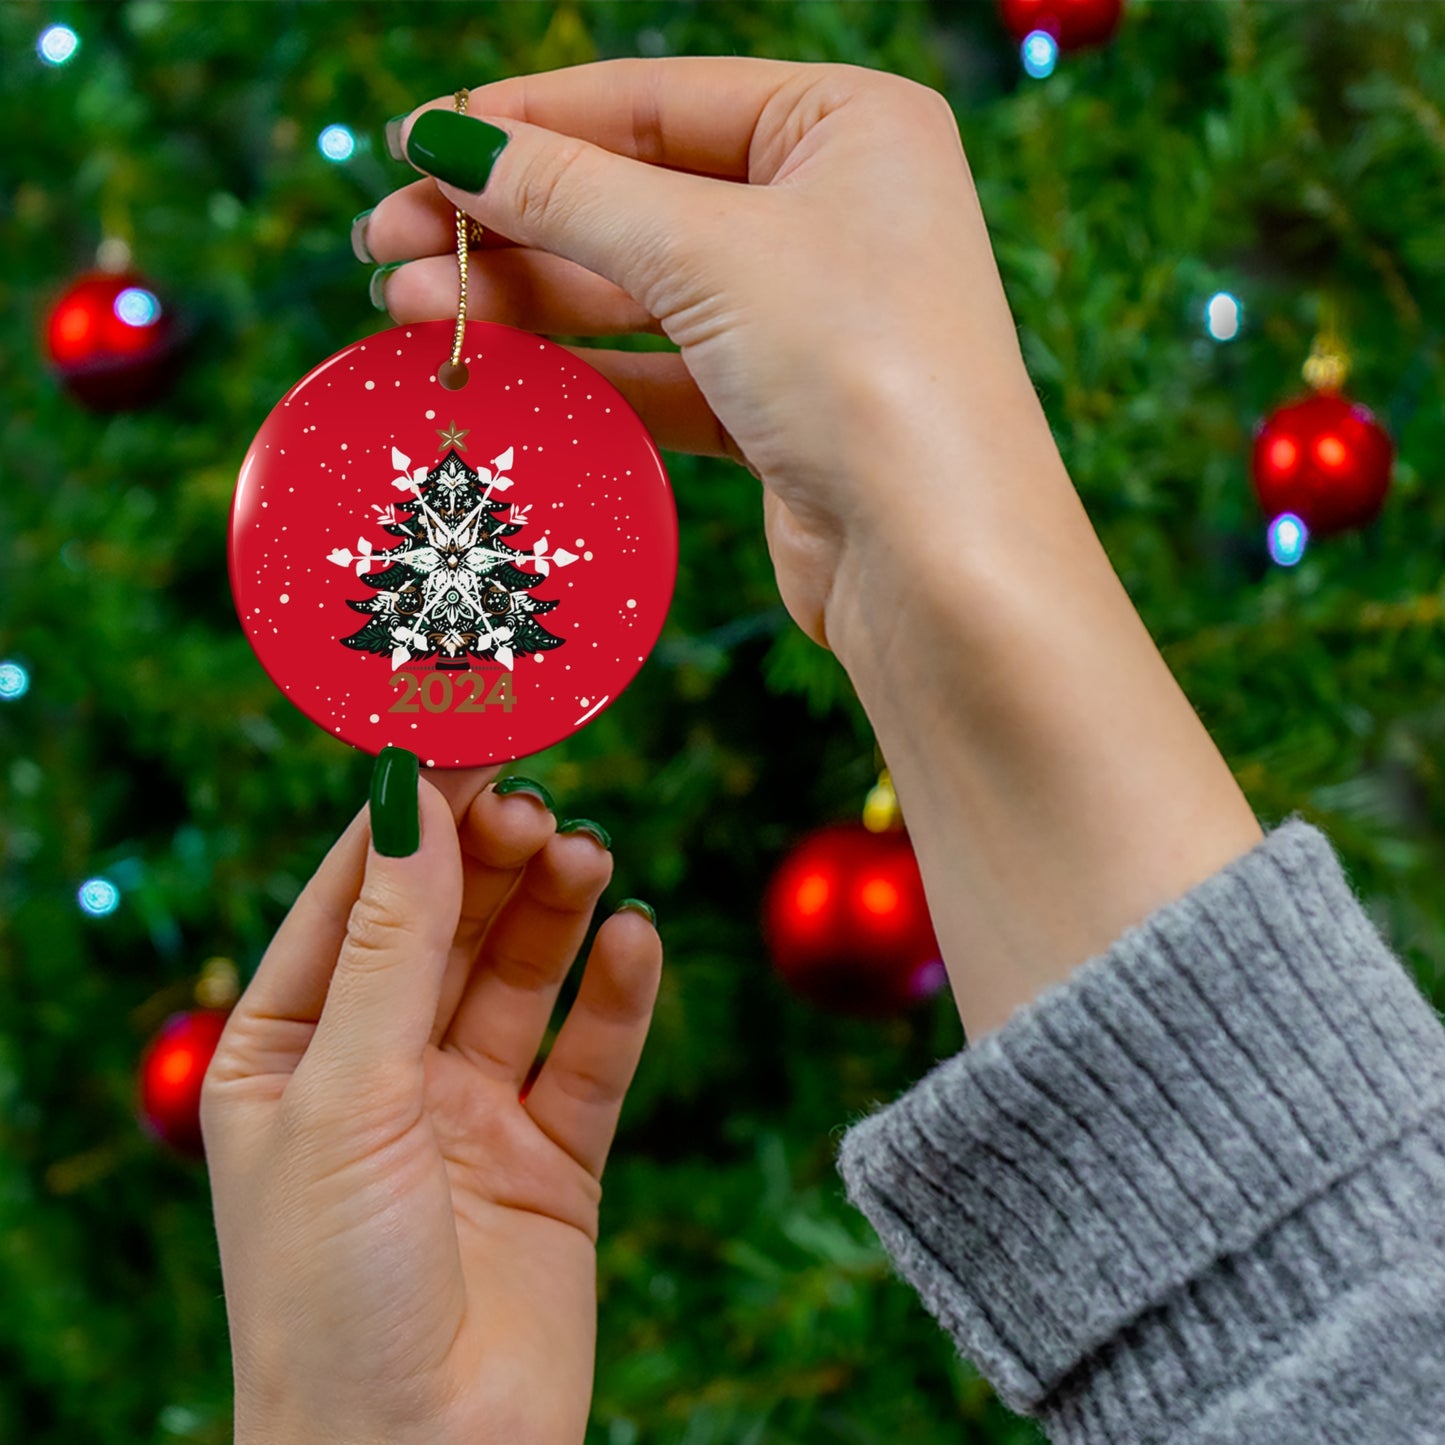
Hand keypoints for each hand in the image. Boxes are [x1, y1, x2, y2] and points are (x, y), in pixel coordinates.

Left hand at [202, 761, 661, 1444]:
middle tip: (539, 801)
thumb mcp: (347, 1096)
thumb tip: (412, 795)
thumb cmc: (332, 1294)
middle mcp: (379, 1070)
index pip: (354, 895)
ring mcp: (469, 1112)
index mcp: (289, 1050)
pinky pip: (591, 1054)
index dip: (412, 813)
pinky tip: (635, 940)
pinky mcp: (552, 1159)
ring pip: (521, 974)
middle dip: (490, 857)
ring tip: (587, 856)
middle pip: (446, 923)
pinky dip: (618, 994)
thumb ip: (392, 943)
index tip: (470, 732)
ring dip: (555, 909)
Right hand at [360, 57, 1054, 656]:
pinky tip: (491, 368)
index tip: (414, 144)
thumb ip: (570, 193)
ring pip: (639, 291)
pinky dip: (579, 370)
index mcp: (847, 125)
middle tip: (384, 244)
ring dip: (525, 300)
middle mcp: (834, 211)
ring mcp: (808, 316)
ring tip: (408, 310)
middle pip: (636, 197)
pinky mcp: (782, 410)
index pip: (654, 100)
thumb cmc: (860, 369)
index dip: (526, 121)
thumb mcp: (706, 252)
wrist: (939, 564)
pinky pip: (660, 371)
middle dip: (508, 222)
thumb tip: (447, 141)